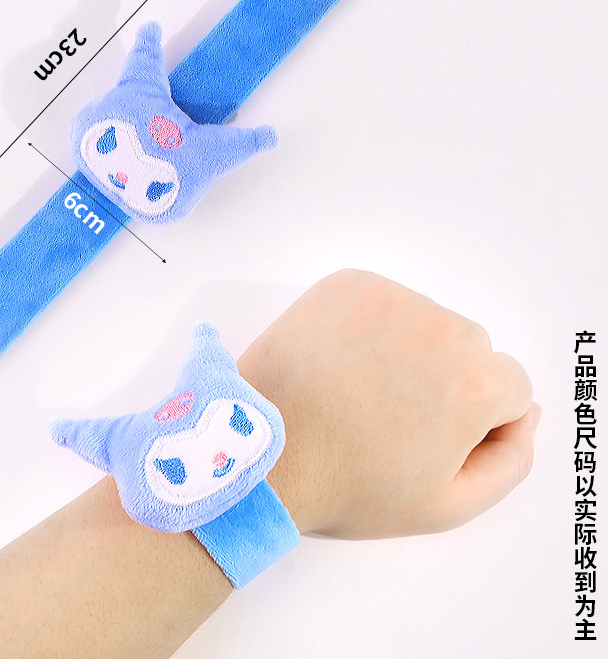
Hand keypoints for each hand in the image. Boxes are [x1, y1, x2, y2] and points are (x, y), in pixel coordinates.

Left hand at [239, 269, 539, 538]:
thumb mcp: (448, 505)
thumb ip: (512, 459)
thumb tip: (524, 412)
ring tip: (357, 389)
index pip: (509, 388)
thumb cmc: (351, 484)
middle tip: (387, 416)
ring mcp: (391, 296)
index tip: (426, 439)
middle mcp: (443, 325)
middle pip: (470, 348)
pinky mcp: (349, 282)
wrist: (263, 450)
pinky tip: (339, 361)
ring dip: (406, 348)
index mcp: (480, 379)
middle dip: (444, 379)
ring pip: (425, 321)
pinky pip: (381, 301)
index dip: (471, 421)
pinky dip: (369, 324)